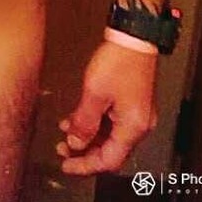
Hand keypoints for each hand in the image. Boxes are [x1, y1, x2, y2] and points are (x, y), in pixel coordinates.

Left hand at [56, 41, 157, 175]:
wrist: (134, 36)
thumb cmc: (119, 61)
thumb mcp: (94, 93)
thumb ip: (84, 122)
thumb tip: (75, 144)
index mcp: (133, 128)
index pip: (108, 160)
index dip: (85, 166)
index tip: (66, 165)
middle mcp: (139, 125)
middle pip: (110, 151)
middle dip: (84, 151)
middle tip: (62, 149)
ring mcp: (138, 114)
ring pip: (110, 136)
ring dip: (88, 136)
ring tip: (66, 131)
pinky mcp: (133, 102)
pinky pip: (113, 122)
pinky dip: (96, 123)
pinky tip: (77, 117)